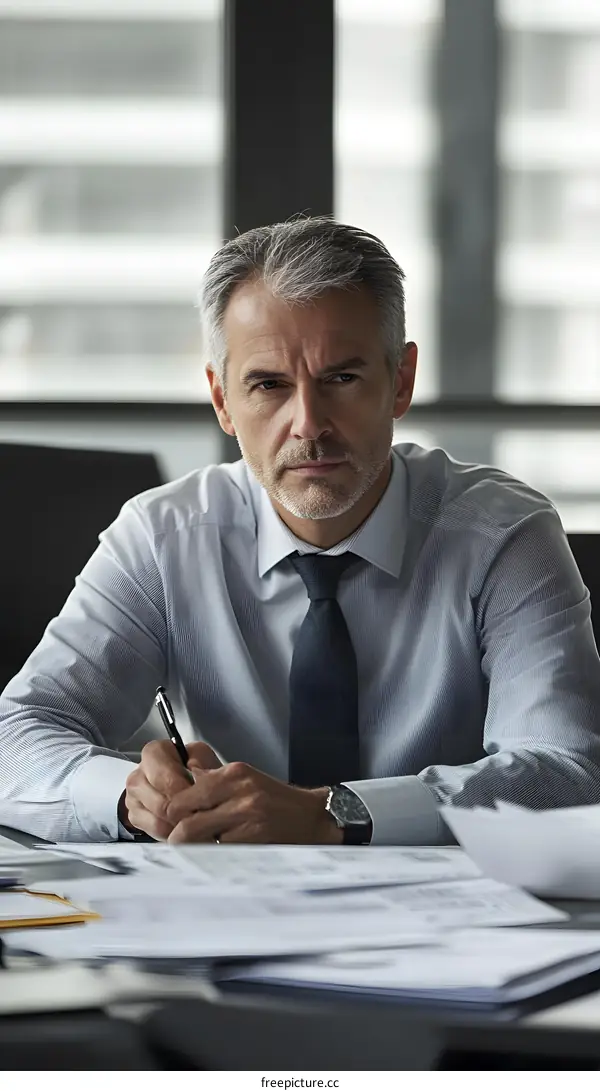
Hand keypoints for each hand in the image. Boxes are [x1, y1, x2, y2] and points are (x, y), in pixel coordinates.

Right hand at [122, 739, 221, 840]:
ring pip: (157, 821)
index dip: (186, 793)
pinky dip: (172, 833)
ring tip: (196, 822)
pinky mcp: (134, 816)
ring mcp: (133, 797)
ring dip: (179, 826)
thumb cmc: (194, 769)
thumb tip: (197, 773)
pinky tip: (184, 826)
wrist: (185, 784)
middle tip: (202, 816)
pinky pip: (155, 832)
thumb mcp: (202, 757)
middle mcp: (138, 773)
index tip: (202, 800)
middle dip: (184, 813)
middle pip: (161, 804)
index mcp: (154, 753)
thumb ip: (201, 762)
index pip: (166, 779)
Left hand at [165, 762, 342, 844]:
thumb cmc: (276, 800)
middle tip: (180, 844)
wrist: (314, 817)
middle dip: (178, 837)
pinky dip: (216, 857)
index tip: (173, 823)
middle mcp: (239, 792)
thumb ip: (212, 782)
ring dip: (196, 850)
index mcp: (233, 774)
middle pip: (186, 822)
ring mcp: (247, 817)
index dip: (173, 815)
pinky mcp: (255, 839)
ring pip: (200, 841)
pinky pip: (220, 853)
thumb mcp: (245, 780)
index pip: (182, 797)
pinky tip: (223, 855)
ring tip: (200, 851)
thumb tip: (182, 782)